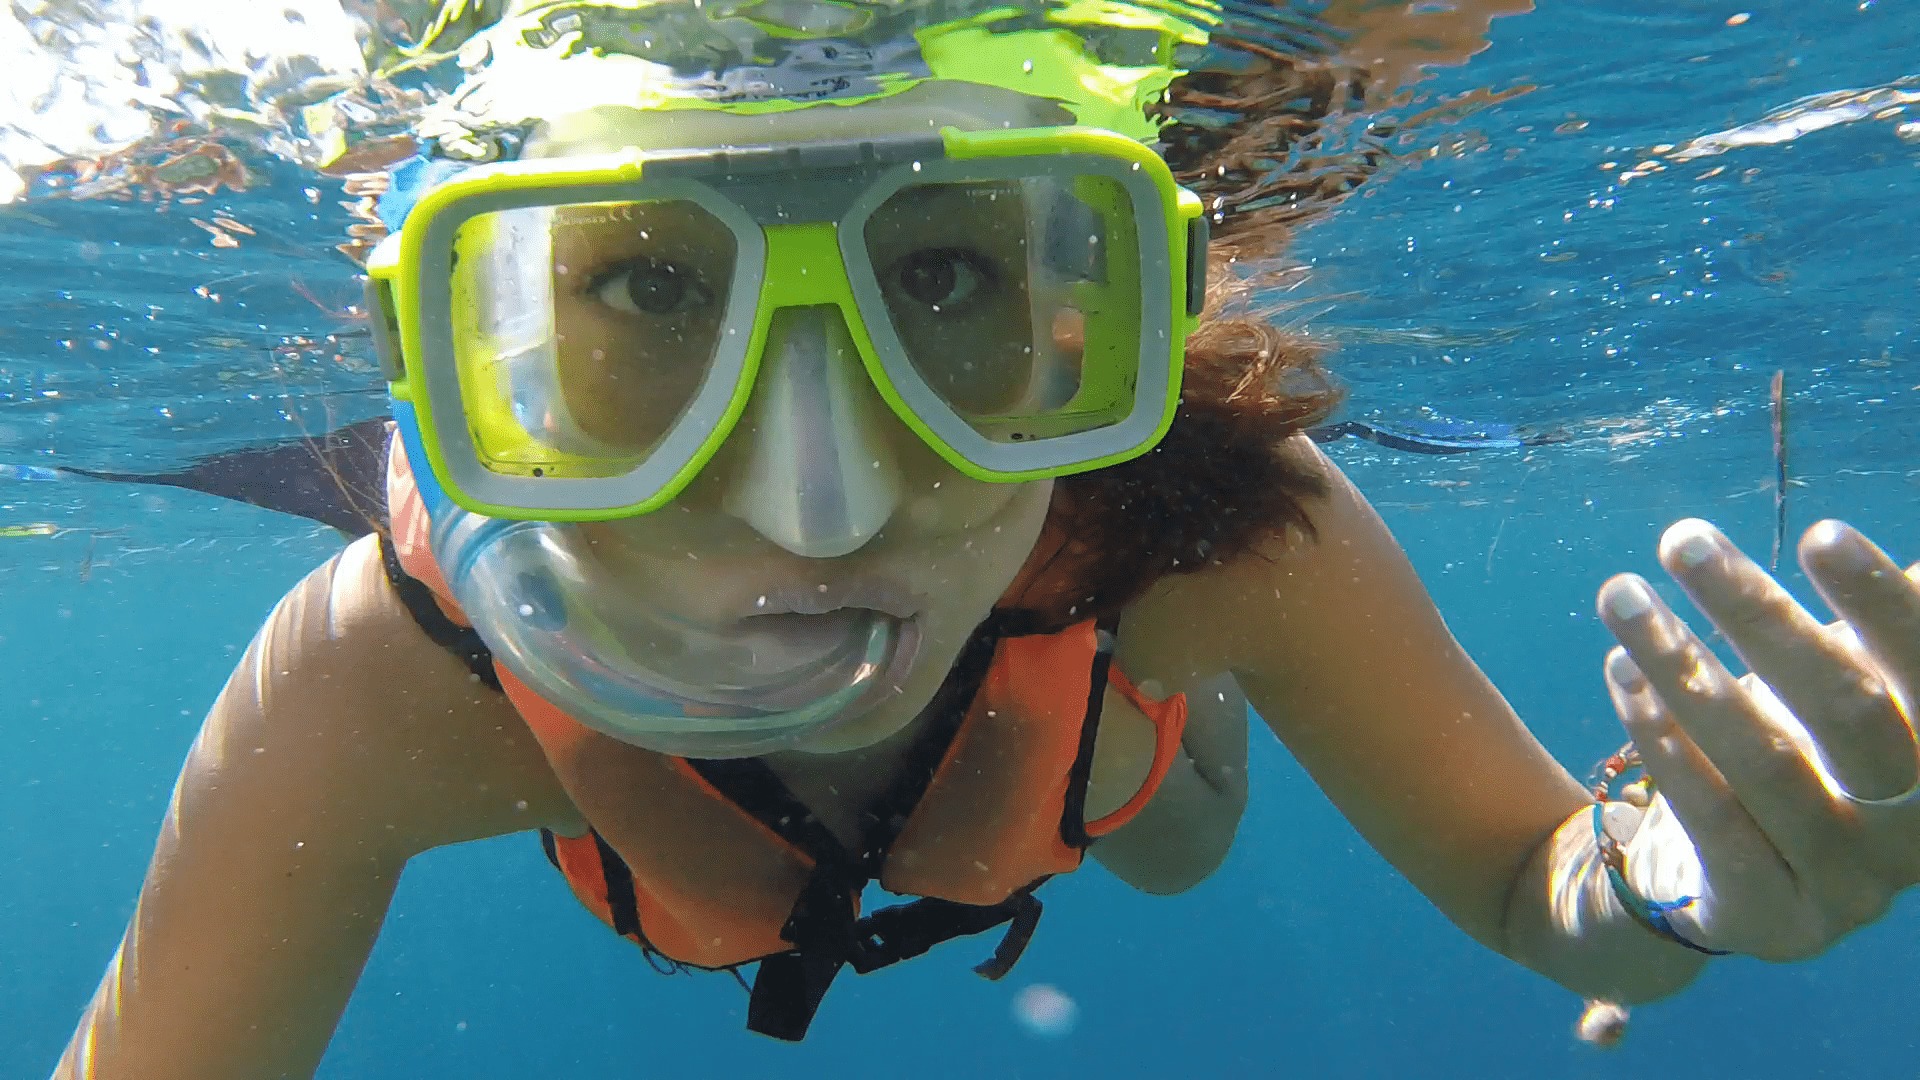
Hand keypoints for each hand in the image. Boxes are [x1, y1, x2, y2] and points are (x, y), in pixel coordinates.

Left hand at [1594, 518, 1919, 960]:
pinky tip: (1621, 672)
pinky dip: (1660, 740)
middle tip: (1683, 541)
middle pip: (1846, 709)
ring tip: (1621, 593)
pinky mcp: (1771, 919)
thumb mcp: (1845, 684)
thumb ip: (1875, 623)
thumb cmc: (1798, 748)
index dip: (1883, 603)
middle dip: (1759, 616)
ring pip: (1763, 761)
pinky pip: (1710, 819)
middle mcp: (1918, 829)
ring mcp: (1849, 885)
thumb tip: (1906, 549)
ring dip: (1683, 665)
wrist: (1731, 885)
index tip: (1820, 535)